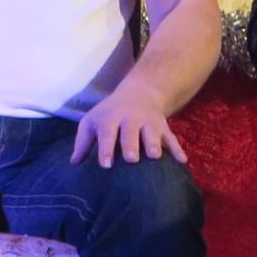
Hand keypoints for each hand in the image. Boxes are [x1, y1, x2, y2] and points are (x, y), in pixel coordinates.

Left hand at [70, 83, 186, 167]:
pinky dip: (177, 149)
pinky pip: (172, 138)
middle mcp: (130, 119)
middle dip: (131, 145)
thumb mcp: (92, 121)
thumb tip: (73, 163)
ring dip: (154, 143)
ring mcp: (148, 122)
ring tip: (154, 156)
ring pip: (152, 133)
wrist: (139, 92)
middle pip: (130, 132)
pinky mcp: (163, 127)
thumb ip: (82, 141)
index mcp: (111, 118)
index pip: (107, 132)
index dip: (105, 148)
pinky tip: (182, 161)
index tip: (106, 164)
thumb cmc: (109, 113)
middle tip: (131, 159)